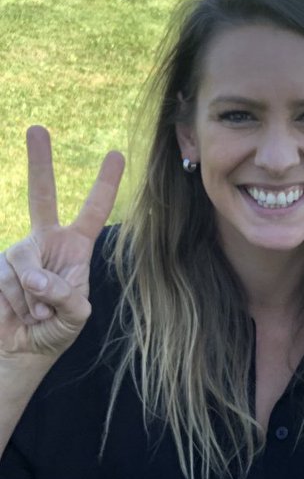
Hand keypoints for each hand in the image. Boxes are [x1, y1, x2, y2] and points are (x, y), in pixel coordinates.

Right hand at [0, 126, 124, 360]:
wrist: (19, 350)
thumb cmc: (54, 331)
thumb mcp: (74, 316)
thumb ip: (66, 297)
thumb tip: (38, 278)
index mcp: (74, 248)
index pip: (92, 211)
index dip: (105, 184)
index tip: (117, 153)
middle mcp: (45, 242)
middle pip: (41, 196)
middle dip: (39, 162)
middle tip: (37, 128)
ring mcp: (17, 251)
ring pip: (25, 263)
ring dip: (34, 296)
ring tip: (39, 313)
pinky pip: (8, 279)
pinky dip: (17, 302)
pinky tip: (20, 314)